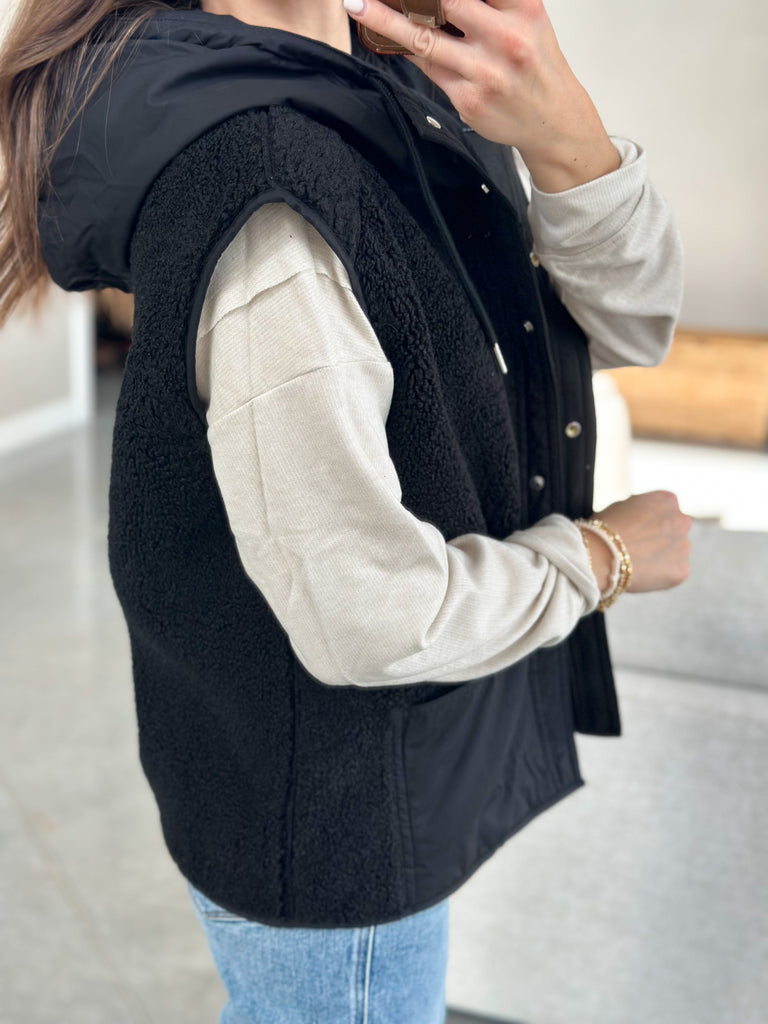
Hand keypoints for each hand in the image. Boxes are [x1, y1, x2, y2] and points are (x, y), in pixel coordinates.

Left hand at [345, 0, 620, 190]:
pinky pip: (426, 68)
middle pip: (445, 0)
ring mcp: (485, 72)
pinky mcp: (468, 100)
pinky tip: (384, 37)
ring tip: (357, 4)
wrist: (553, 120)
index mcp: (523, 7)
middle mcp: (506, 38)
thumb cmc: (533, 63)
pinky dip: (403, 49)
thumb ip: (489, 0)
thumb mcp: (526, 16)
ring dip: (384, 19)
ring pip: (423, 38)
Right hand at [588, 491, 692, 594]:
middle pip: (675, 530)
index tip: (636, 531)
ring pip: (676, 552)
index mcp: (667, 500)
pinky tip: (642, 575)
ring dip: (662, 557)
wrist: (600, 556)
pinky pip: (674, 572)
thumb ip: (639, 511)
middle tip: (638, 549)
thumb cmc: (603, 530)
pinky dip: (662, 576)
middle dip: (661, 538)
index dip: (649, 522)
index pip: (665, 510)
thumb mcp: (621, 507)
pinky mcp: (683, 569)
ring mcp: (684, 545)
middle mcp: (682, 520)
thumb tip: (642, 519)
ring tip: (637, 564)